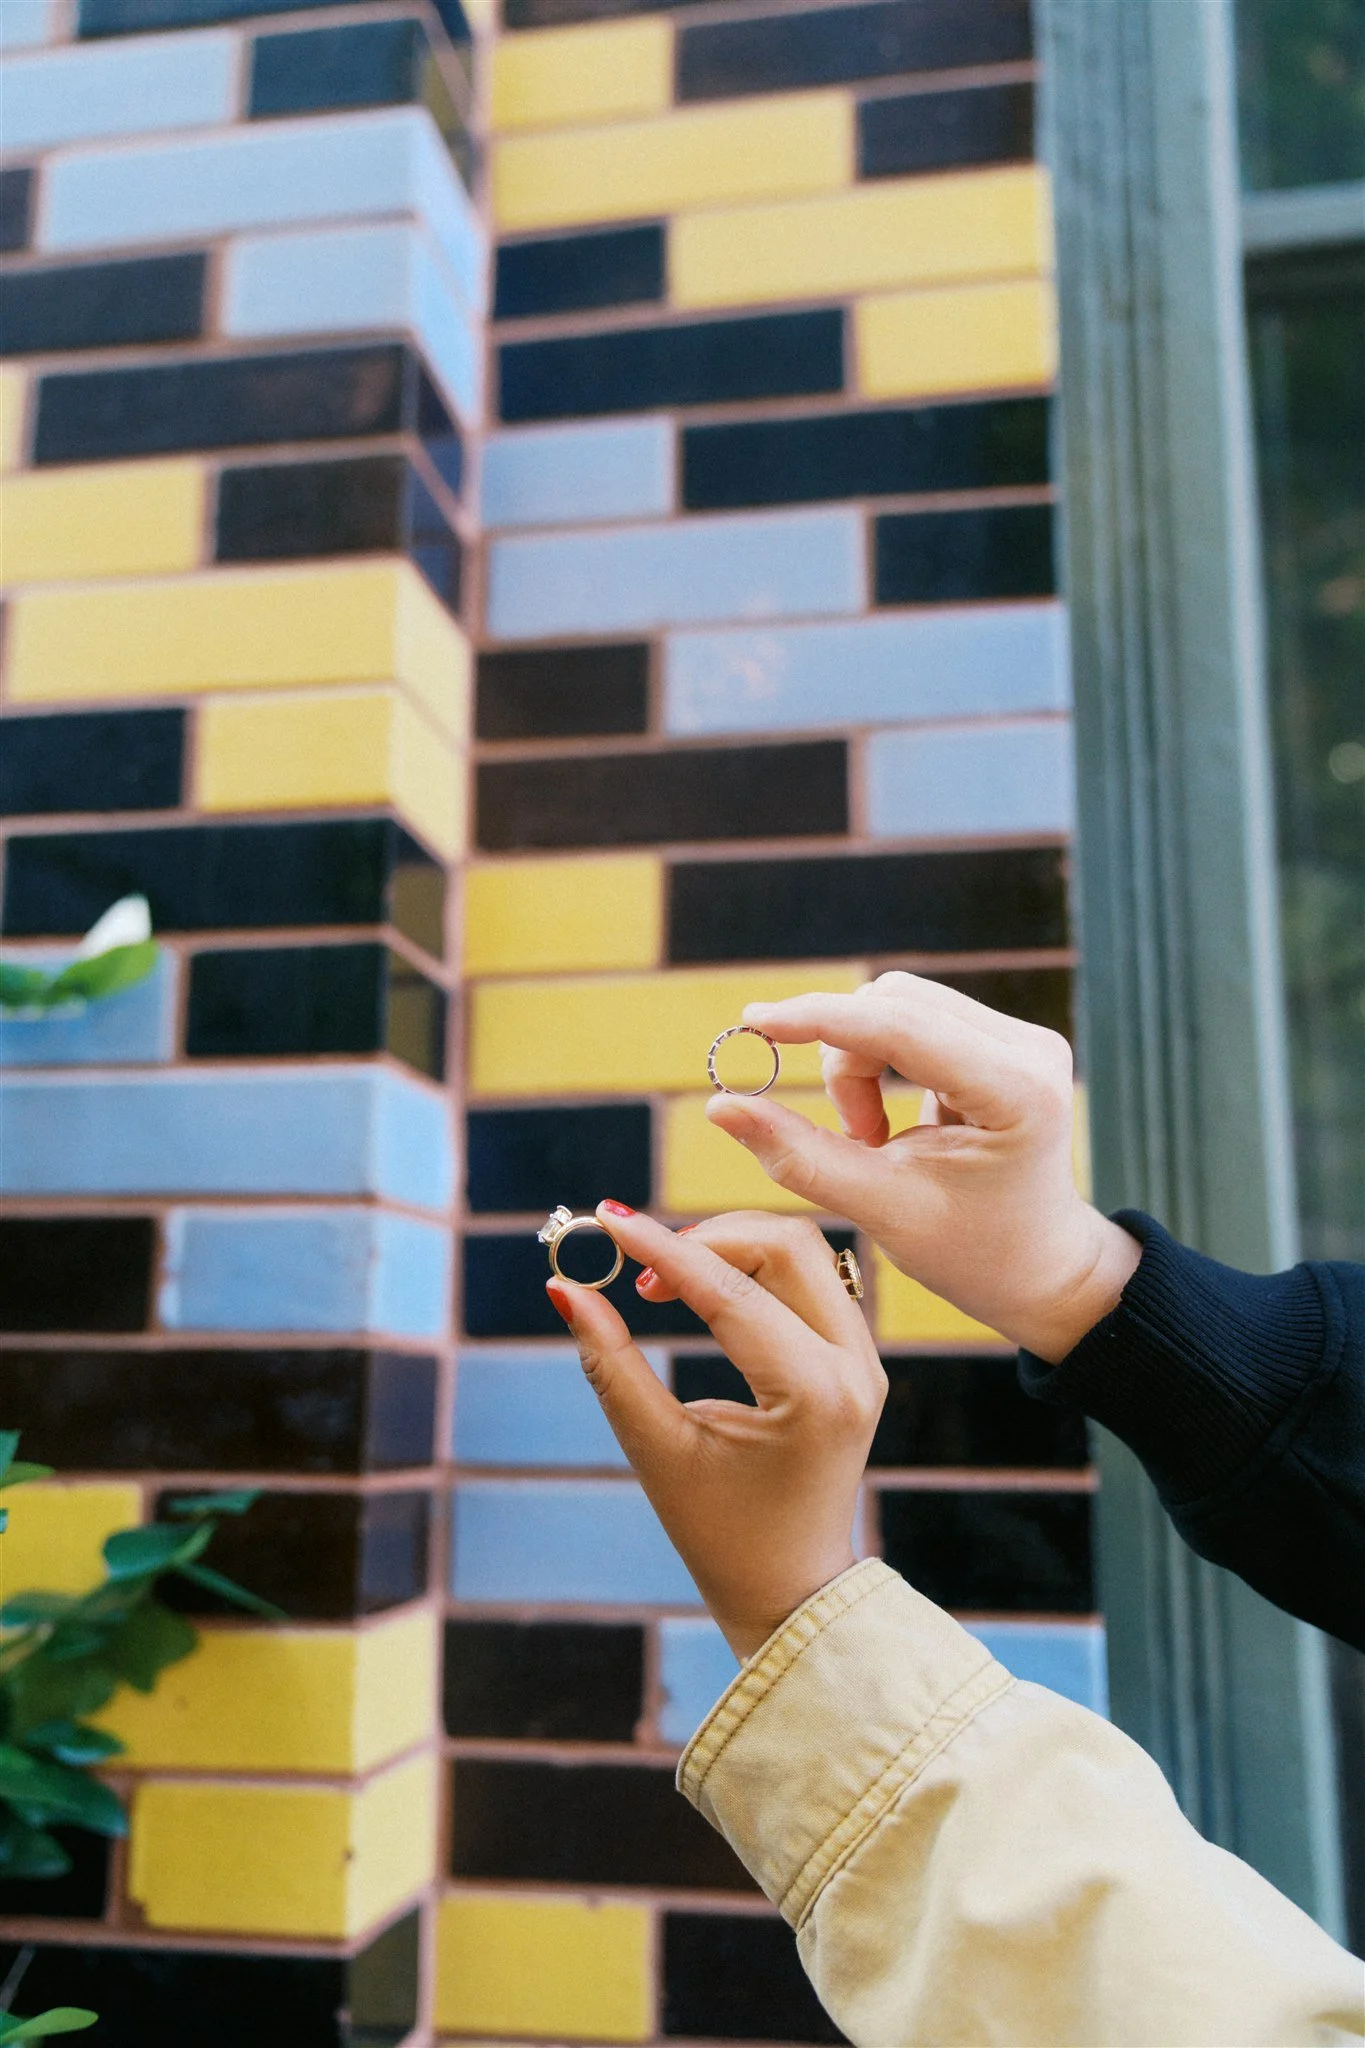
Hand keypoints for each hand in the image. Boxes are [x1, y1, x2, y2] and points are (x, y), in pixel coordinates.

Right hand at [546, 1206, 886, 1660]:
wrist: (792, 1589)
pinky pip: (811, 1280)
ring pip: (803, 1252)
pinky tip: (704, 1289)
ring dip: (732, 1246)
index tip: (608, 1218)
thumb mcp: (658, 1449)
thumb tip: (565, 1290)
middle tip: (642, 1270)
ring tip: (666, 1281)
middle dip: (707, 1237)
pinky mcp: (857, 1358)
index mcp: (814, 1394)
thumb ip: (612, 1365)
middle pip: (786, 1245)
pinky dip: (754, 1268)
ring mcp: (865, 1359)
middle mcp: (855, 1366)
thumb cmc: (720, 1533)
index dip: (663, 1248)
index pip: (731, 1292)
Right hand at [705, 972, 1140, 1363]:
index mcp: (1017, 1093)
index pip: (901, 1027)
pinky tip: (891, 1123)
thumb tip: (720, 1105)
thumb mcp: (879, 1209)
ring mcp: (1023, 1038)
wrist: (1042, 1269)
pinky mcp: (1005, 1039)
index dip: (820, 1020)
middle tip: (850, 1137)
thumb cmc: (971, 1253)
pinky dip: (878, 1061)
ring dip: (858, 1062)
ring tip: (871, 1138)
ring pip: (897, 1005)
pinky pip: (913, 1018)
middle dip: (844, 1060)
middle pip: (894, 1003)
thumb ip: (798, 1156)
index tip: (753, 1022)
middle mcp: (1030, 1049)